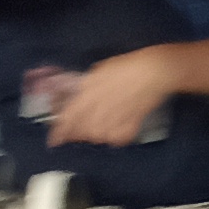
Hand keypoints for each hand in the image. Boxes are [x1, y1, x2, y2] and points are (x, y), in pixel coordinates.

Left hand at [43, 44, 182, 145]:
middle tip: (74, 133)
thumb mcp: (98, 71)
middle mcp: (102, 110)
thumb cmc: (125, 67)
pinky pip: (119, 137)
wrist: (155, 72)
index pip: (70, 117)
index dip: (60, 130)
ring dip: (94, 136)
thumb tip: (76, 96)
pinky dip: (114, 138)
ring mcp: (119, 118)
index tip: (53, 141)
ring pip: (100, 136)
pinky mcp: (134, 123)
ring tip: (93, 131)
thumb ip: (85, 86)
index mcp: (90, 95)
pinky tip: (113, 134)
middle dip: (76, 134)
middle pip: (84, 131)